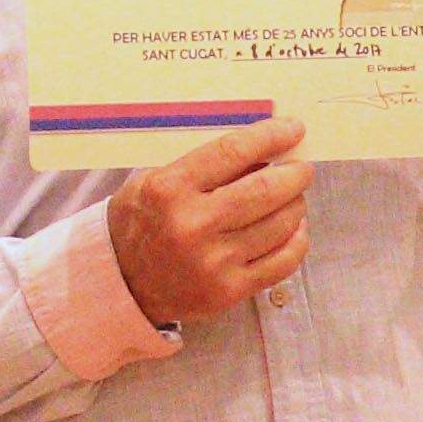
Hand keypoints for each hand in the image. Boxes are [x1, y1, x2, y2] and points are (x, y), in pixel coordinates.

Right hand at [107, 117, 309, 323]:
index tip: (293, 130)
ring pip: (280, 225)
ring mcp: (213, 262)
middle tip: (302, 168)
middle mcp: (192, 225)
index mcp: (169, 190)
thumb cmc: (140, 225)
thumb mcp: (153, 182)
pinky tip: (294, 228)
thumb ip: (202, 167)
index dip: (271, 137)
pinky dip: (297, 240)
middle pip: (265, 190)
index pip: (233, 152)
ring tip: (294, 197)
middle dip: (294, 174)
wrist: (120, 285)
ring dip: (296, 205)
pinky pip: (283, 262)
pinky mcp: (228, 292)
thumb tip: (262, 152)